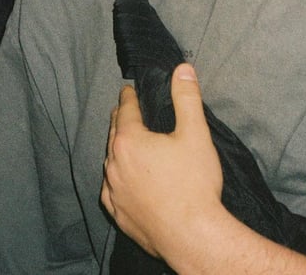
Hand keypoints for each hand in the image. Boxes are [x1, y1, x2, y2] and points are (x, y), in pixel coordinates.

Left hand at [102, 64, 222, 260]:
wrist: (193, 237)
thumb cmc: (194, 184)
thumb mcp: (195, 133)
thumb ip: (186, 97)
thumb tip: (182, 69)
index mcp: (130, 141)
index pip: (125, 110)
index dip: (129, 96)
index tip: (129, 90)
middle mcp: (114, 165)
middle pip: (114, 133)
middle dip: (121, 119)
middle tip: (127, 111)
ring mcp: (114, 192)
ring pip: (110, 162)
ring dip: (117, 149)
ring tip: (126, 142)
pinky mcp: (119, 215)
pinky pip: (111, 190)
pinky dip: (116, 179)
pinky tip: (122, 180)